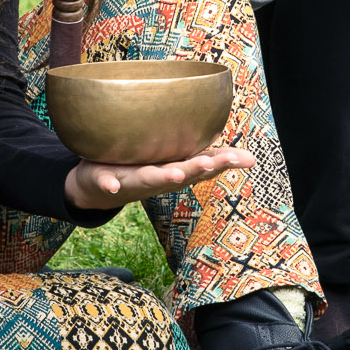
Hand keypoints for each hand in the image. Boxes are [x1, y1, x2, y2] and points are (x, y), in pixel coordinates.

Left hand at [63, 145, 256, 209]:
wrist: (98, 190)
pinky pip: (108, 183)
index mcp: (176, 171)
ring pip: (150, 179)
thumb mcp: (179, 164)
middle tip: (211, 164)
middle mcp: (158, 179)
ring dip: (162, 178)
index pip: (202, 166)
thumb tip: (251, 158)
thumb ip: (210, 159)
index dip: (220, 163)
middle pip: (179, 174)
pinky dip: (111, 185)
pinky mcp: (107, 181)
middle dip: (194, 170)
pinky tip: (113, 186)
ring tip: (175, 175)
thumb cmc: (145, 170)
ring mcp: (132, 181)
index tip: (240, 159)